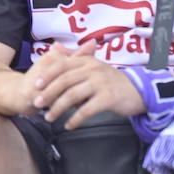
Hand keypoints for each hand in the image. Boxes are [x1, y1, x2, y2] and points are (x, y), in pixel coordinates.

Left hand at [31, 41, 146, 127]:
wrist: (139, 91)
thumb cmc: (112, 81)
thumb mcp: (94, 65)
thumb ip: (74, 57)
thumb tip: (55, 47)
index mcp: (87, 61)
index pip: (62, 65)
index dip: (47, 74)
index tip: (35, 84)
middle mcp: (93, 69)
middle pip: (64, 80)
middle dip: (48, 92)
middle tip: (37, 103)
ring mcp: (101, 83)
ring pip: (73, 95)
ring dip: (58, 108)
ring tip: (49, 117)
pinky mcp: (108, 98)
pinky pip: (87, 110)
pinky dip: (75, 119)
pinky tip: (68, 125)